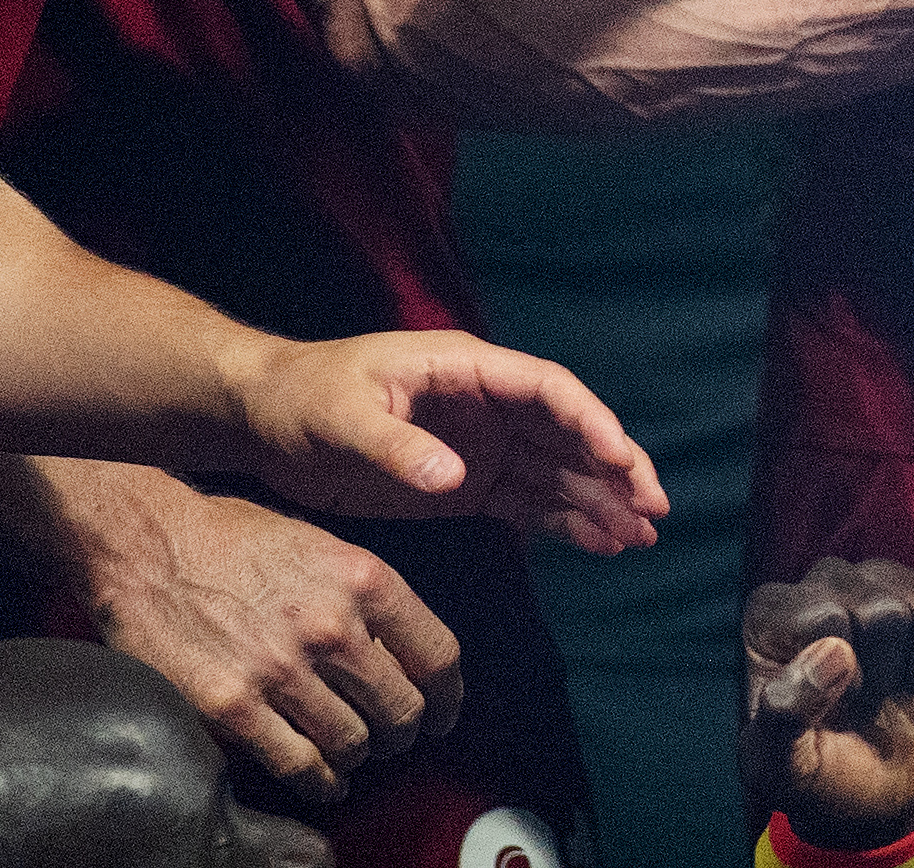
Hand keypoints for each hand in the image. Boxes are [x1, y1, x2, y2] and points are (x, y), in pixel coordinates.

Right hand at [73, 475, 462, 806]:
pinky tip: (320, 778)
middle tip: (391, 737)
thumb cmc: (233, 538)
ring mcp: (281, 670)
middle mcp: (330, 626)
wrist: (148, 546)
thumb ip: (366, 597)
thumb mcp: (323, 546)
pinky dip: (317, 781)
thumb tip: (401, 650)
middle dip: (402, 732)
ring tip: (352, 754)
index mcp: (364, 578)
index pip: (437, 656)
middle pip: (401, 709)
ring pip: (352, 743)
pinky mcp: (232, 706)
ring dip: (358, 756)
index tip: (444, 713)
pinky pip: (296, 763)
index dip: (449, 697)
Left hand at [231, 330, 667, 555]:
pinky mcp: (465, 483)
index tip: (619, 460)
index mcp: (465, 369)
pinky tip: (598, 545)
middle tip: (654, 509)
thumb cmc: (300, 399)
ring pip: (557, 470)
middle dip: (615, 468)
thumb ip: (399, 447)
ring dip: (599, 500)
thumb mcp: (342, 418)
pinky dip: (564, 521)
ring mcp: (480, 443)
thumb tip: (458, 476)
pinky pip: (528, 501)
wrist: (259, 421)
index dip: (589, 422)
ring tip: (639, 538)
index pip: (547, 389)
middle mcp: (486, 403)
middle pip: (568, 431)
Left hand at [740, 556, 913, 851]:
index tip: (836, 707)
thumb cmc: (816, 774)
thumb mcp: (780, 767)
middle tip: (872, 700)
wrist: (876, 790)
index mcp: (774, 613)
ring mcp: (888, 582)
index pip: (827, 617)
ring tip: (903, 692)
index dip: (844, 676)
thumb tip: (835, 651)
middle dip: (888, 675)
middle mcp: (829, 582)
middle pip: (886, 611)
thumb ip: (784, 714)